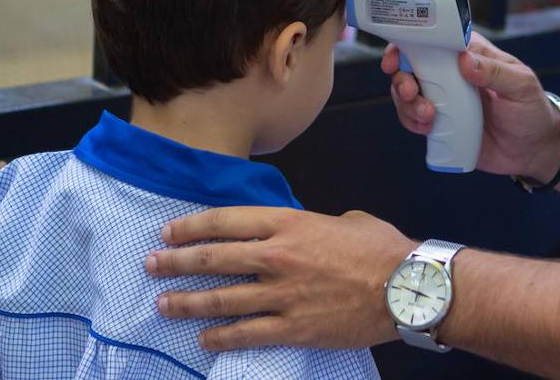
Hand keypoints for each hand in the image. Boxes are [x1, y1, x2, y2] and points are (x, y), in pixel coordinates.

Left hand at [148, 207, 413, 350]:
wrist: (408, 288)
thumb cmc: (382, 249)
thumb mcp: (345, 220)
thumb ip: (313, 225)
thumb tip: (304, 232)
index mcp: (290, 222)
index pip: (225, 221)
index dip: (191, 227)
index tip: (169, 232)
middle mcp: (278, 256)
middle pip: (213, 258)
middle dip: (176, 262)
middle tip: (151, 265)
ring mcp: (282, 294)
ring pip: (221, 298)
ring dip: (186, 302)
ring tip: (163, 304)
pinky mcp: (293, 328)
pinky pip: (246, 333)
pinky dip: (220, 336)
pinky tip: (204, 338)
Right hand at [384, 31, 559, 181]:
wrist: (533, 151)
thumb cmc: (532, 110)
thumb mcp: (521, 86)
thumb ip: (495, 72)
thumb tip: (463, 60)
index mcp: (470, 54)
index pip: (434, 38)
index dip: (408, 43)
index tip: (396, 56)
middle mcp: (451, 73)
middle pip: (410, 66)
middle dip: (402, 79)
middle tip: (412, 92)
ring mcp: (443, 98)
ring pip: (407, 93)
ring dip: (407, 104)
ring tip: (428, 117)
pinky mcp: (440, 123)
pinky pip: (413, 118)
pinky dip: (412, 122)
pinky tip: (427, 128)